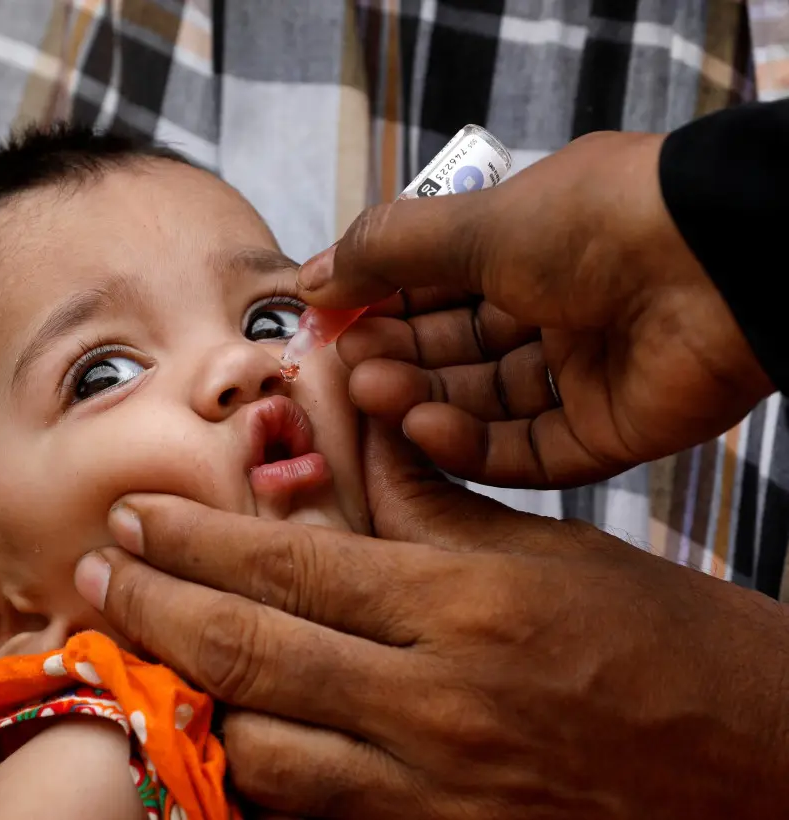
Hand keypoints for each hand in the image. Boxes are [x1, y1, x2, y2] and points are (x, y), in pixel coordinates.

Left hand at [73, 423, 788, 817]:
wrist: (762, 769)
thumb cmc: (672, 648)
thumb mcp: (552, 553)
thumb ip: (432, 506)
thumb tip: (352, 441)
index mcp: (464, 604)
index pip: (291, 564)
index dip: (196, 538)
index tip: (136, 516)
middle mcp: (435, 701)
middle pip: (252, 652)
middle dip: (156, 607)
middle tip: (97, 575)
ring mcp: (434, 790)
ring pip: (261, 751)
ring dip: (189, 702)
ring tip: (139, 654)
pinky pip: (315, 817)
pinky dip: (256, 779)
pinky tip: (220, 741)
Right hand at [297, 131, 773, 487]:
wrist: (719, 264)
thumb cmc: (595, 221)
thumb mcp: (473, 221)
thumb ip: (385, 251)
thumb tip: (311, 279)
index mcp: (530, 246)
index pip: (435, 285)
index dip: (379, 304)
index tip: (325, 323)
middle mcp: (555, 309)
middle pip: (454, 348)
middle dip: (395, 356)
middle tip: (344, 367)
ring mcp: (583, 374)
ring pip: (483, 402)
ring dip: (422, 400)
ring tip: (372, 393)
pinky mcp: (608, 432)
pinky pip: (528, 449)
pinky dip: (472, 445)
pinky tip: (424, 427)